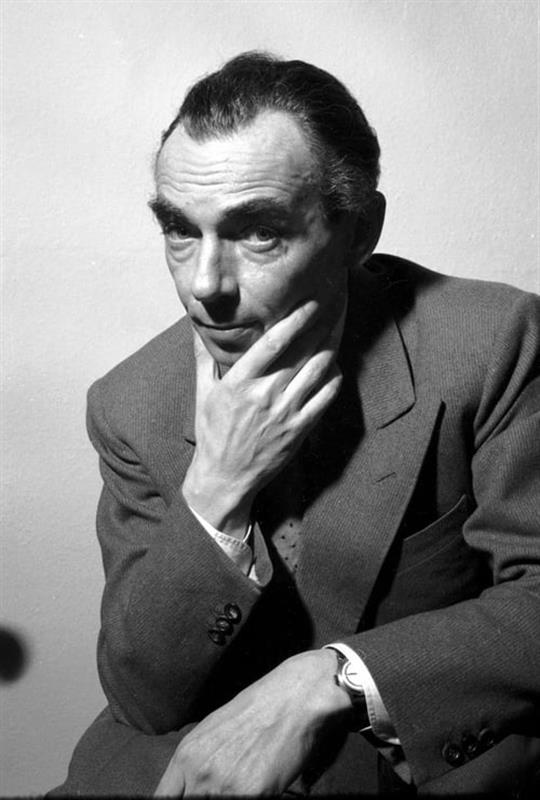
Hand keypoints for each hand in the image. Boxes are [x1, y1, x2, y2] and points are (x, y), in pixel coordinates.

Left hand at [154, 649, 350, 795]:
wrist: (294, 697)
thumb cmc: (258, 708)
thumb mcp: (214, 729)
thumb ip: (197, 761)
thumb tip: (189, 786)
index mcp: (186, 754)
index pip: (163, 798)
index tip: (187, 798)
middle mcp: (199, 772)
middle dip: (205, 799)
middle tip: (224, 788)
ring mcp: (224, 785)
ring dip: (228, 798)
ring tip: (244, 782)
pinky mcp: (252, 794)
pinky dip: (252, 799)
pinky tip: (261, 786)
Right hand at [183, 300, 344, 536]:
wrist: (224, 477)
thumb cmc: (212, 432)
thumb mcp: (202, 392)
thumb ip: (203, 356)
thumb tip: (197, 326)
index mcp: (239, 382)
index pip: (273, 343)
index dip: (295, 320)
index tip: (308, 305)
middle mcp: (264, 394)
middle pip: (301, 353)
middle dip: (319, 328)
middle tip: (331, 310)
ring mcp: (285, 413)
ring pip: (317, 372)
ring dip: (329, 348)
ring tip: (335, 332)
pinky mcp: (299, 430)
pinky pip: (325, 398)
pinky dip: (333, 379)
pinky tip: (334, 367)